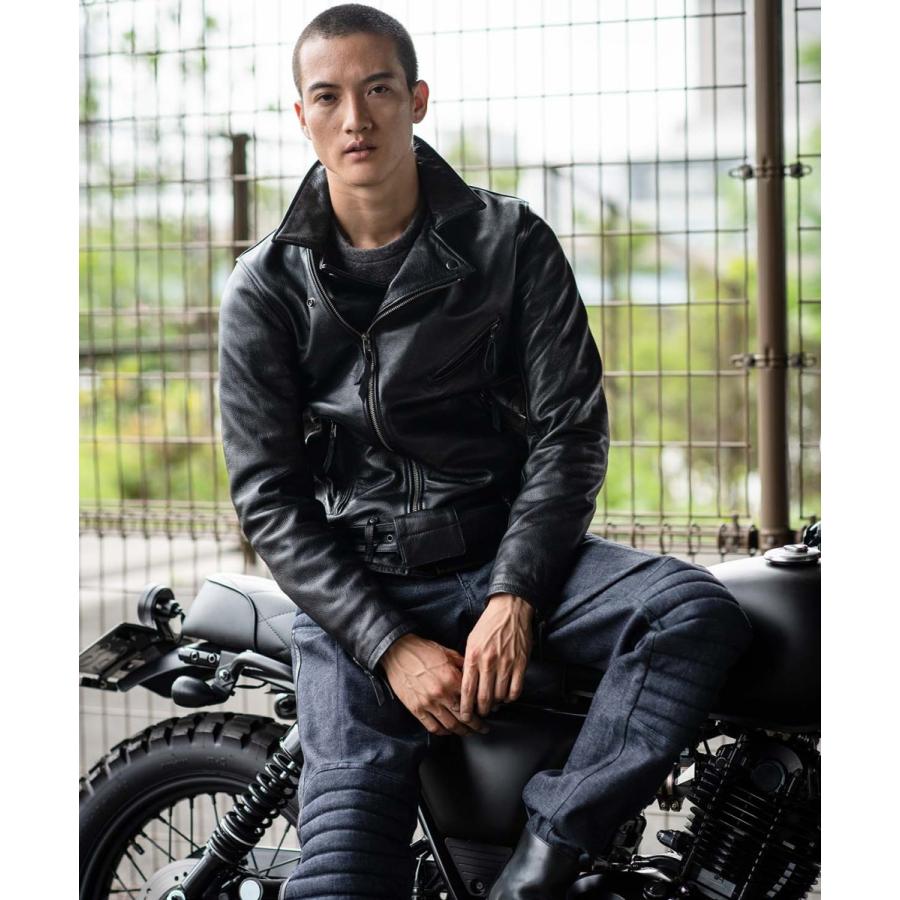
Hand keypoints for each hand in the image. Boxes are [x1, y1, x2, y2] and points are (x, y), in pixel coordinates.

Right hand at [380, 634, 489, 736]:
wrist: (397, 652)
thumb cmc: (422, 650)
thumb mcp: (448, 653)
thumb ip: (463, 665)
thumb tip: (476, 675)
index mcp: (451, 678)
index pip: (472, 700)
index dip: (481, 708)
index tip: (486, 711)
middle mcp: (441, 693)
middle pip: (464, 717)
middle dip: (476, 725)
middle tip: (482, 728)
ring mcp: (428, 703)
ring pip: (450, 725)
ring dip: (462, 732)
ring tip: (468, 732)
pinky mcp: (416, 708)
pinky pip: (433, 727)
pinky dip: (443, 732)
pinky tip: (448, 731)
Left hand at [460, 593, 533, 720]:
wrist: (510, 609)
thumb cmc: (489, 624)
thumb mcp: (471, 641)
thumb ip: (468, 662)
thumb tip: (467, 684)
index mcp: (473, 656)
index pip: (467, 690)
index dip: (465, 708)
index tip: (465, 717)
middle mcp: (488, 662)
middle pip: (483, 698)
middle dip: (481, 711)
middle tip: (481, 715)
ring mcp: (506, 664)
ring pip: (500, 696)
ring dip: (496, 704)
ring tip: (494, 705)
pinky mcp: (520, 663)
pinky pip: (515, 690)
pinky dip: (510, 697)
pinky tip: (507, 696)